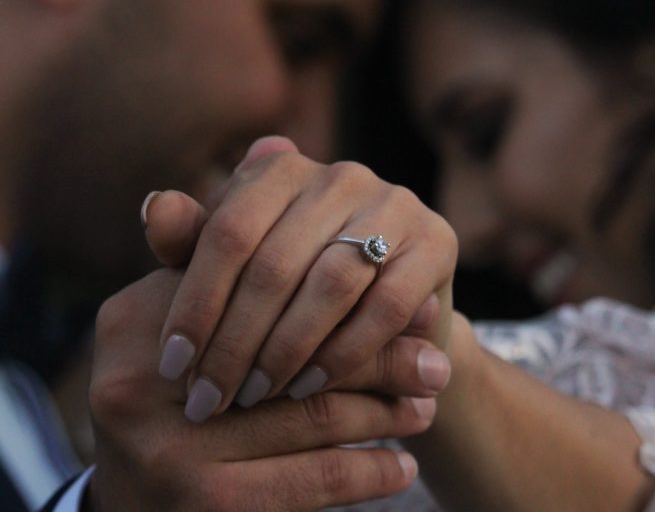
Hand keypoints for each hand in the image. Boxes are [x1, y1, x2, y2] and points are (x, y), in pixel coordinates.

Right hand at [89, 268, 443, 511]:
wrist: (137, 478)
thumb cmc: (186, 376)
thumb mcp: (202, 316)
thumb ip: (254, 270)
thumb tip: (373, 252)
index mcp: (136, 314)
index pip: (262, 292)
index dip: (345, 299)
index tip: (413, 308)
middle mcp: (140, 376)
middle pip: (292, 356)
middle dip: (376, 361)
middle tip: (434, 366)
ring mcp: (165, 443)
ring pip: (310, 419)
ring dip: (382, 414)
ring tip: (424, 408)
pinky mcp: (198, 501)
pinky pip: (308, 482)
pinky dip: (365, 473)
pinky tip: (400, 467)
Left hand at [145, 137, 456, 421]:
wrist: (385, 309)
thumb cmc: (296, 286)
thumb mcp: (241, 266)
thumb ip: (197, 242)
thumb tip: (153, 209)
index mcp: (282, 168)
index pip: (226, 232)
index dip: (195, 302)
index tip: (173, 365)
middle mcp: (340, 174)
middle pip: (274, 263)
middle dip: (235, 341)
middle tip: (210, 397)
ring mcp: (393, 203)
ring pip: (328, 284)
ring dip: (284, 351)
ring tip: (253, 396)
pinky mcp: (436, 241)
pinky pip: (382, 306)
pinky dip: (341, 354)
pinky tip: (308, 387)